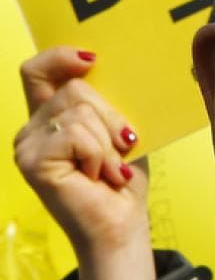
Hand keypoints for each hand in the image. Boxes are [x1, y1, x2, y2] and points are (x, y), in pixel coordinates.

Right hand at [15, 47, 153, 279]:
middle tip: (121, 148)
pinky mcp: (32, 161)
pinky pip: (76, 135)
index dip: (59, 56)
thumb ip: (105, 102)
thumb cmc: (122, 178)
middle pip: (75, 88)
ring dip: (108, 141)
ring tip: (108, 169)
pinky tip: (97, 176)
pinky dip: (98, 154)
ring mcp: (27, 145)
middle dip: (111, 116)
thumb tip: (113, 65)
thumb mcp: (118, 130)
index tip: (91, 58)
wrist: (120, 223)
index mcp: (50, 116)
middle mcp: (32, 128)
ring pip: (80, 111)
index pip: (37, 71)